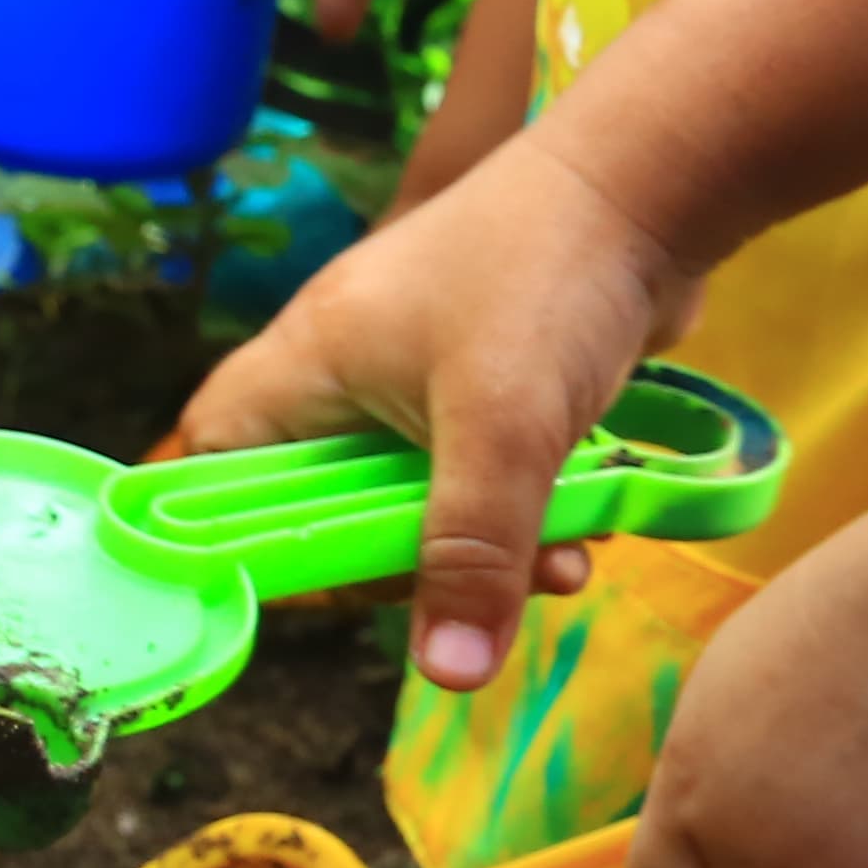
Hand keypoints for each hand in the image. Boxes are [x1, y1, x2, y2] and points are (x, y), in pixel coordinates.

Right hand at [172, 136, 693, 688]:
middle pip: (325, 501)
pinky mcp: (492, 381)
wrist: (652, 187)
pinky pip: (483, 475)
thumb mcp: (503, 429)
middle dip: (406, 560)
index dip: (237, 532)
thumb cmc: (544, 279)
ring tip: (559, 565)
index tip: (318, 584)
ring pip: (420, 497)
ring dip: (487, 547)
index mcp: (311, 361)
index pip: (215, 458)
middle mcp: (351, 368)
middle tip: (470, 590)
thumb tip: (446, 679)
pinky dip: (526, 510)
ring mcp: (422, 373)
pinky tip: (587, 527)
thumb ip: (470, 554)